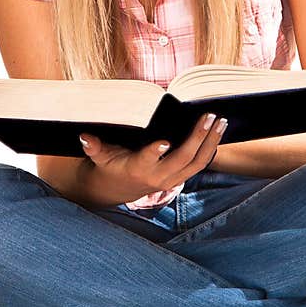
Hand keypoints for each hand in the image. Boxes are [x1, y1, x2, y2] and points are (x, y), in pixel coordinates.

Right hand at [78, 111, 227, 207]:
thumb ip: (93, 146)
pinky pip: (200, 165)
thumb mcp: (100, 156)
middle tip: (209, 116)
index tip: (165, 141)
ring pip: (197, 163)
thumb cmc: (111, 166)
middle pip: (183, 158)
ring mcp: (172, 179)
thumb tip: (83, 135)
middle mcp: (158, 176)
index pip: (147, 160)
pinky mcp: (180, 177)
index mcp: (137, 168)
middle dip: (197, 137)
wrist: (119, 190)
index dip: (155, 152)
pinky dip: (210, 149)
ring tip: (222, 122)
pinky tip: (218, 133)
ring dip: (211, 142)